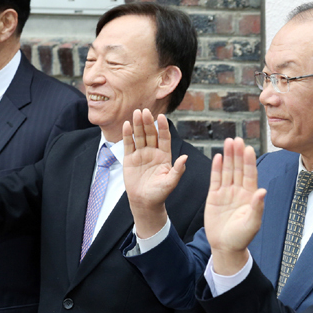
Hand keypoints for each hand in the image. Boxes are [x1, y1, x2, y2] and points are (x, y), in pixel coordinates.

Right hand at [123, 109, 186, 237]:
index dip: (163, 127)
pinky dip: (127, 135)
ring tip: (136, 113)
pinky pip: (129, 144)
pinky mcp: (130, 159)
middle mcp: (153, 152)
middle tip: (145, 111)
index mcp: (165, 156)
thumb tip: (185, 157)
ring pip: (140, 136)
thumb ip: (178, 170)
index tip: (162, 117)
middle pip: (151, 134)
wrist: (145, 202)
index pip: (164, 138)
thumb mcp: (171, 182)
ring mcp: (141, 154)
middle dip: (148, 122)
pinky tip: (126, 125)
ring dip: (137, 125)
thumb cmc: (160, 193)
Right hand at [205, 138, 265, 274]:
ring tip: (228, 142)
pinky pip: (215, 179)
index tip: (249, 148)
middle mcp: (239, 191)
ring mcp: (226, 192)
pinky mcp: (214, 196)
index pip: (250, 174)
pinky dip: (216, 168)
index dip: (249, 161)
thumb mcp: (252, 223)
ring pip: (227, 171)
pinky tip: (218, 157)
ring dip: (228, 157)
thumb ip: (257, 207)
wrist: (225, 247)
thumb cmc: (241, 237)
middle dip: (238, 154)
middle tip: (237, 139)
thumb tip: (262, 191)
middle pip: (238, 168)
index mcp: (250, 195)